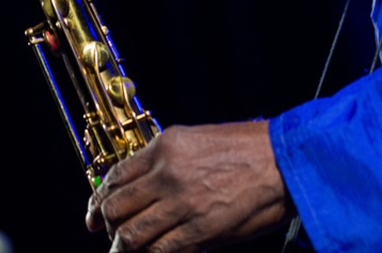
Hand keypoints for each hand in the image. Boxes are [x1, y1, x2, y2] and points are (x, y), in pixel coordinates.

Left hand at [85, 120, 292, 251]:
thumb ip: (169, 162)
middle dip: (106, 225)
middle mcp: (166, 173)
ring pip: (131, 234)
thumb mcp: (201, 140)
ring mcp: (180, 204)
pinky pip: (159, 251)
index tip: (95, 211)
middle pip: (116, 207)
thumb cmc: (251, 149)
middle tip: (105, 233)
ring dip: (122, 247)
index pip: (116, 176)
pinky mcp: (198, 230)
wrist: (285, 162)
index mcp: (166, 147)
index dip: (99, 198)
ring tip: (123, 252)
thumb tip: (146, 187)